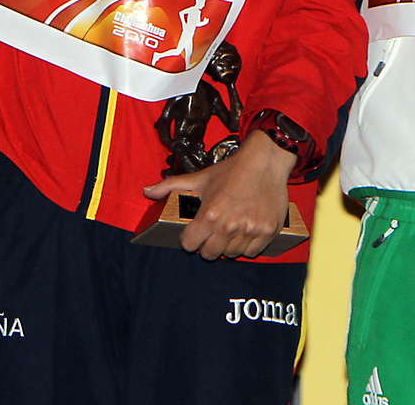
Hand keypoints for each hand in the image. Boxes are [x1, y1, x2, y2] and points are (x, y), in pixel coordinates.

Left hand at [141, 135, 297, 260]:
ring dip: (228, 245)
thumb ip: (171, 186)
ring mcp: (250, 230)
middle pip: (210, 254)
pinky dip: (247, 245)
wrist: (266, 161)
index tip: (195, 231)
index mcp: (209, 215)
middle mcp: (229, 226)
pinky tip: (245, 232)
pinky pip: (252, 251)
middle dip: (207, 245)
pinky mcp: (267, 232)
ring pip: (232, 254)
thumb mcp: (199, 178)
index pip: (189, 245)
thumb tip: (147, 191)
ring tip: (229, 230)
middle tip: (212, 233)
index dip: (190, 238)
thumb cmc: (232, 170)